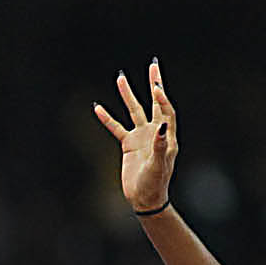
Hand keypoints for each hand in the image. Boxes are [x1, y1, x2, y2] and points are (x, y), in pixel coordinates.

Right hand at [93, 59, 176, 215]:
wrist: (145, 198)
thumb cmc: (155, 183)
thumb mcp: (158, 165)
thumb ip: (161, 144)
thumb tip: (162, 124)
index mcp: (167, 136)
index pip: (166, 111)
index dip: (162, 98)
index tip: (156, 86)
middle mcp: (156, 132)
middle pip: (154, 103)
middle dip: (154, 84)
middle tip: (153, 66)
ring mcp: (141, 137)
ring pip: (134, 111)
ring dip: (128, 95)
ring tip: (121, 78)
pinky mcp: (128, 144)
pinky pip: (116, 128)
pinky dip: (107, 118)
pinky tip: (98, 107)